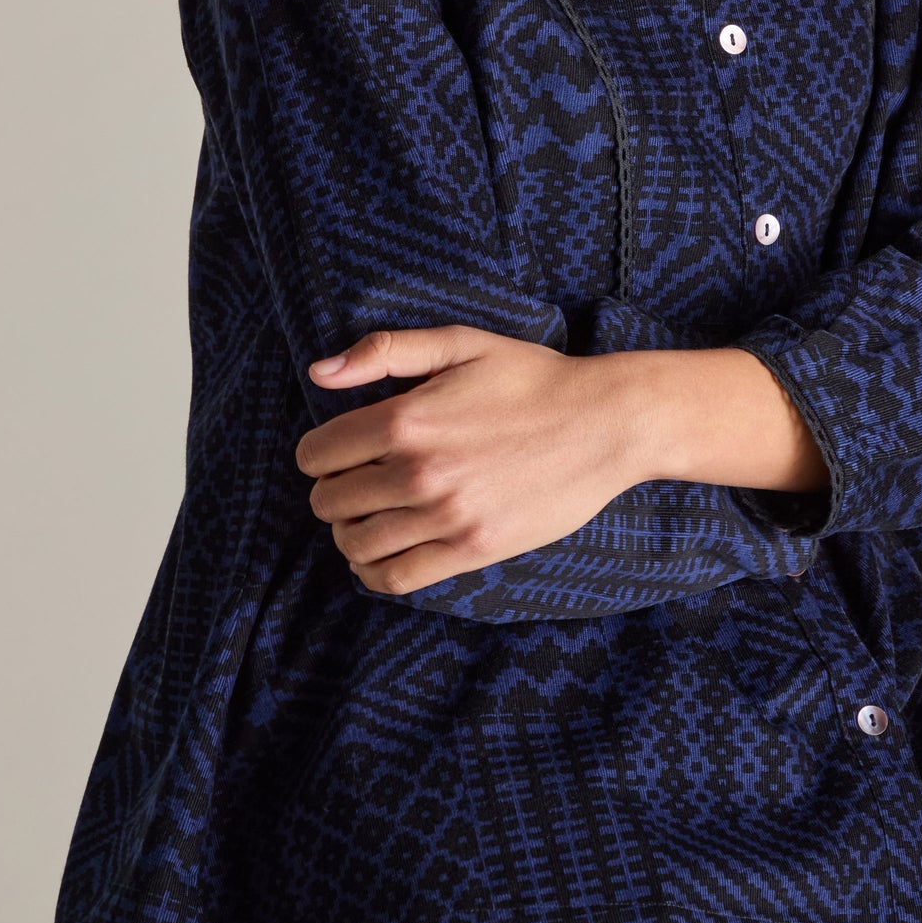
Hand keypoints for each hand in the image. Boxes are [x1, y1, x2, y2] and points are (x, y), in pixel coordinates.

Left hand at [299, 325, 645, 594]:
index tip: (343, 451)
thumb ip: (385, 351)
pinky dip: (374, 571)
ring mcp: (445, 516)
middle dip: (335, 490)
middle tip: (361, 481)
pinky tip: (385, 551)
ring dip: (351, 531)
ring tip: (373, 516)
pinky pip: (394, 578)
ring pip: (355, 543)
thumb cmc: (532, 377)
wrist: (605, 422)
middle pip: (329, 502)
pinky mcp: (472, 549)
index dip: (321, 452)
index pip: (317, 454)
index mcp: (405, 418)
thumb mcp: (461, 344)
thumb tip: (317, 373)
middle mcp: (417, 471)